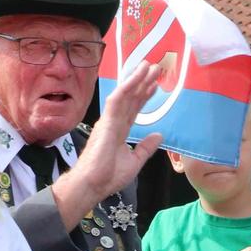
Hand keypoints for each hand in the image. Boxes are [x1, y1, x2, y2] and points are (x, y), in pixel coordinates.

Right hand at [52, 59, 164, 223]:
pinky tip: (136, 76)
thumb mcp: (134, 161)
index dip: (144, 95)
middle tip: (155, 68)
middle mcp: (114, 122)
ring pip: (124, 94)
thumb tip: (158, 135)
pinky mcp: (106, 121)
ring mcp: (109, 120)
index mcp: (119, 131)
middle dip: (143, 83)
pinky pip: (117, 99)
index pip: (134, 109)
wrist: (92, 185)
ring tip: (148, 66)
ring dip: (137, 79)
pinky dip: (127, 87)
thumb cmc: (108, 177)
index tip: (154, 85)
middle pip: (131, 98)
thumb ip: (145, 148)